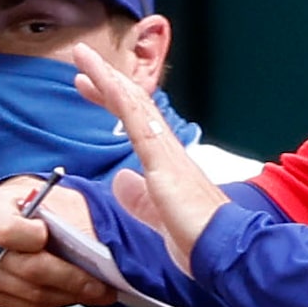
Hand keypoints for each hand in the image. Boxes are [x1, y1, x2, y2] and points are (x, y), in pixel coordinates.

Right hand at [0, 177, 112, 306]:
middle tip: (101, 285)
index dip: (35, 238)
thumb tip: (98, 249)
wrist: (32, 214)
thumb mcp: (65, 202)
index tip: (57, 236)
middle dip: (70, 279)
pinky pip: (27, 305)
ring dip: (68, 295)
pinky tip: (74, 293)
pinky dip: (56, 301)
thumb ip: (75, 223)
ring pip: (30, 293)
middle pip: (26, 269)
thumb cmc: (48, 207)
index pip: (7, 231)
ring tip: (96, 291)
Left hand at [68, 40, 228, 274]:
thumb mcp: (159, 217)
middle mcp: (168, 151)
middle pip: (134, 106)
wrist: (224, 249)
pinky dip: (121, 99)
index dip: (113, 101)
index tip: (92, 87)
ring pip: (135, 105)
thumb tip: (123, 181)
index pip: (136, 124)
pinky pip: (139, 122)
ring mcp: (167, 153)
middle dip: (107, 82)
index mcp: (167, 164)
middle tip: (84, 60)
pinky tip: (107, 82)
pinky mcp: (163, 161)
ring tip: (85, 57)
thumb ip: (140, 199)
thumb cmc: (199, 238)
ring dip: (108, 79)